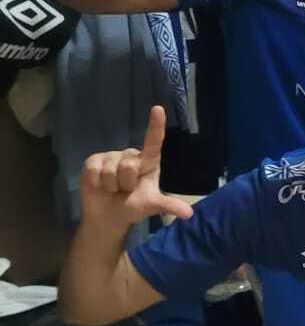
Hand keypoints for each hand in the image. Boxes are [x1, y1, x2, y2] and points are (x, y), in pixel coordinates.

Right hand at [79, 107, 193, 228]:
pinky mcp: (93, 160)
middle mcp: (131, 155)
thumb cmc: (133, 207)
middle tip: (124, 190)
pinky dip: (97, 183)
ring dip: (111, 185)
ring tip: (113, 189)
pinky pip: (94, 169)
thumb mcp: (151, 206)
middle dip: (125, 183)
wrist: (108, 216)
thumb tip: (189, 214)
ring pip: (110, 169)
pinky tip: (99, 186)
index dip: (155, 125)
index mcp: (148, 162)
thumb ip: (168, 206)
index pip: (154, 141)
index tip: (158, 109)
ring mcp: (112, 156)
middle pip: (128, 165)